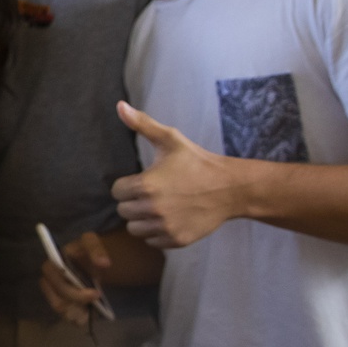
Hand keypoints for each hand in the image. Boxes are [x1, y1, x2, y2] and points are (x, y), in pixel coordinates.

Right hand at [41, 232, 111, 325]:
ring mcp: (53, 293)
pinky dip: (77, 318)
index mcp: (53, 264)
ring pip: (60, 309)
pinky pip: (65, 315)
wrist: (90, 262)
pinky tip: (87, 313)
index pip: (54, 279)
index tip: (95, 293)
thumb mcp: (91, 242)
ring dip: (77, 311)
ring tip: (92, 307)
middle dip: (78, 301)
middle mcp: (49, 280)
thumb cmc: (87, 252)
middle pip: (57, 299)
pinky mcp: (60, 303)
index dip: (71, 290)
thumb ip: (96, 249)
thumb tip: (104, 263)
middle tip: (97, 297)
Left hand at [112, 101, 246, 247]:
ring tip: (159, 206)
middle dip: (134, 201)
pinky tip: (170, 218)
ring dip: (142, 219)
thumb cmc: (197, 161)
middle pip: (123, 211)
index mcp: (146, 185)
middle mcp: (153, 208)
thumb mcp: (170, 140)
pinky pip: (151, 241)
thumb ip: (142, 124)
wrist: (230, 188)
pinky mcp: (176, 239)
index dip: (127, 185)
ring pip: (134, 229)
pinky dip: (157, 232)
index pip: (117, 191)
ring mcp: (165, 226)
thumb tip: (119, 106)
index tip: (143, 180)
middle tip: (153, 193)